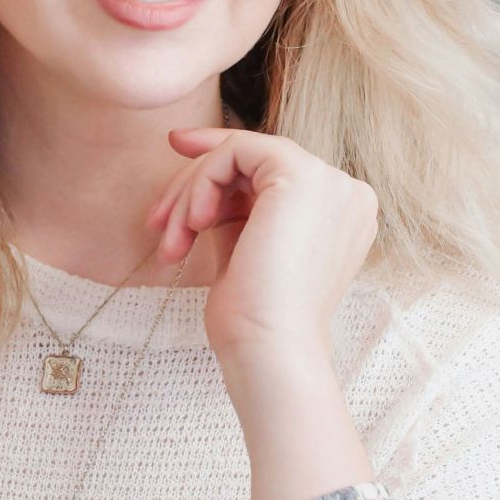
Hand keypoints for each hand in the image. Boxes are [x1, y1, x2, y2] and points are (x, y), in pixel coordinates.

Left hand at [146, 128, 378, 358]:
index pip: (271, 174)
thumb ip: (237, 211)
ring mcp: (329, 181)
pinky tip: (193, 223)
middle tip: (156, 221)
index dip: (220, 163)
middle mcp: (343, 193)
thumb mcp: (247, 251)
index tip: (176, 149)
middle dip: (195, 184)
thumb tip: (203, 180)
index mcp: (337, 215)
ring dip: (191, 193)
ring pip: (241, 154)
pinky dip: (202, 182)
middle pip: (254, 162)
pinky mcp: (302, 174)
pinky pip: (236, 151)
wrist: (271, 349)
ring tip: (172, 241)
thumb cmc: (255, 320)